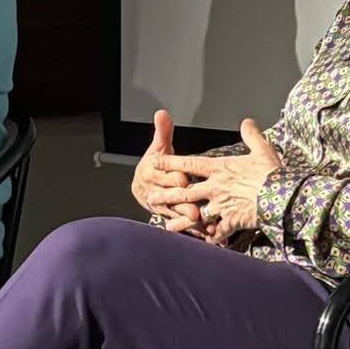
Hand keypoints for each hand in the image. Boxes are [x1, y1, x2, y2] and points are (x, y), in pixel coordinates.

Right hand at [131, 109, 209, 235]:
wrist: (142, 186)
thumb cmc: (156, 165)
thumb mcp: (159, 147)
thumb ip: (163, 132)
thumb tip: (161, 113)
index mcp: (152, 173)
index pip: (164, 175)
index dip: (173, 178)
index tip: (183, 179)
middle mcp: (155, 191)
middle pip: (171, 197)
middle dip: (183, 202)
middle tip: (196, 208)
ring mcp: (163, 206)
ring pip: (176, 213)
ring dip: (188, 219)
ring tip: (203, 224)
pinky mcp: (171, 217)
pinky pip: (181, 224)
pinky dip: (193, 230)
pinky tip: (206, 235)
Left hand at [149, 120, 281, 242]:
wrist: (283, 196)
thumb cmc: (272, 172)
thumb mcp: (262, 149)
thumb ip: (252, 135)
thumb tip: (247, 121)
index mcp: (220, 169)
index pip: (189, 164)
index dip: (170, 162)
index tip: (154, 162)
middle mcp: (216, 187)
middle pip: (185, 192)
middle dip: (166, 196)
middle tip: (150, 198)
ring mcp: (222, 206)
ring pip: (197, 214)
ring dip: (183, 222)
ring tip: (168, 227)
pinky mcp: (232, 221)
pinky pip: (218, 231)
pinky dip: (212, 237)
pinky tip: (206, 242)